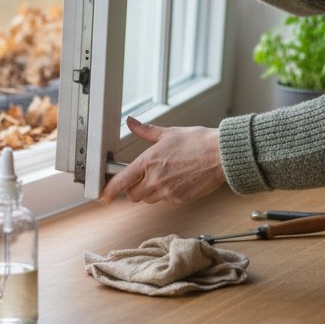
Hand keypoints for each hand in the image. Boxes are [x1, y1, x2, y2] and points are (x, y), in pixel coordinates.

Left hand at [99, 117, 225, 204]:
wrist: (221, 155)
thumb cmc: (198, 142)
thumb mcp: (169, 133)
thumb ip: (146, 131)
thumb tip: (131, 122)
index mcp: (149, 161)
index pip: (122, 181)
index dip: (109, 190)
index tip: (103, 196)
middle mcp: (156, 179)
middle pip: (133, 195)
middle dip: (135, 188)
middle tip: (143, 178)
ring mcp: (168, 191)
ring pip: (149, 199)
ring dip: (150, 192)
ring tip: (164, 177)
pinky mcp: (180, 199)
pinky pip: (166, 201)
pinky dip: (167, 194)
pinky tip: (177, 180)